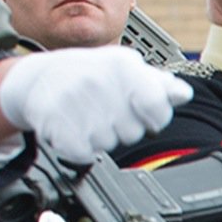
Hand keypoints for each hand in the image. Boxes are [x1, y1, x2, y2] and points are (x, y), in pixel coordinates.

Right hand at [0, 46, 189, 161]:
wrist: (38, 79)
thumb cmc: (89, 74)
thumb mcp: (125, 69)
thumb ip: (158, 85)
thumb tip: (183, 94)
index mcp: (123, 67)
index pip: (158, 110)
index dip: (153, 117)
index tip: (140, 110)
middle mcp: (99, 82)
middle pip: (133, 133)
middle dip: (122, 127)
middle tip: (105, 110)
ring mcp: (75, 102)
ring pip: (108, 144)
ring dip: (99, 137)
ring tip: (87, 116)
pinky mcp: (55, 123)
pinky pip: (83, 154)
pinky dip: (80, 148)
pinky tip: (74, 128)